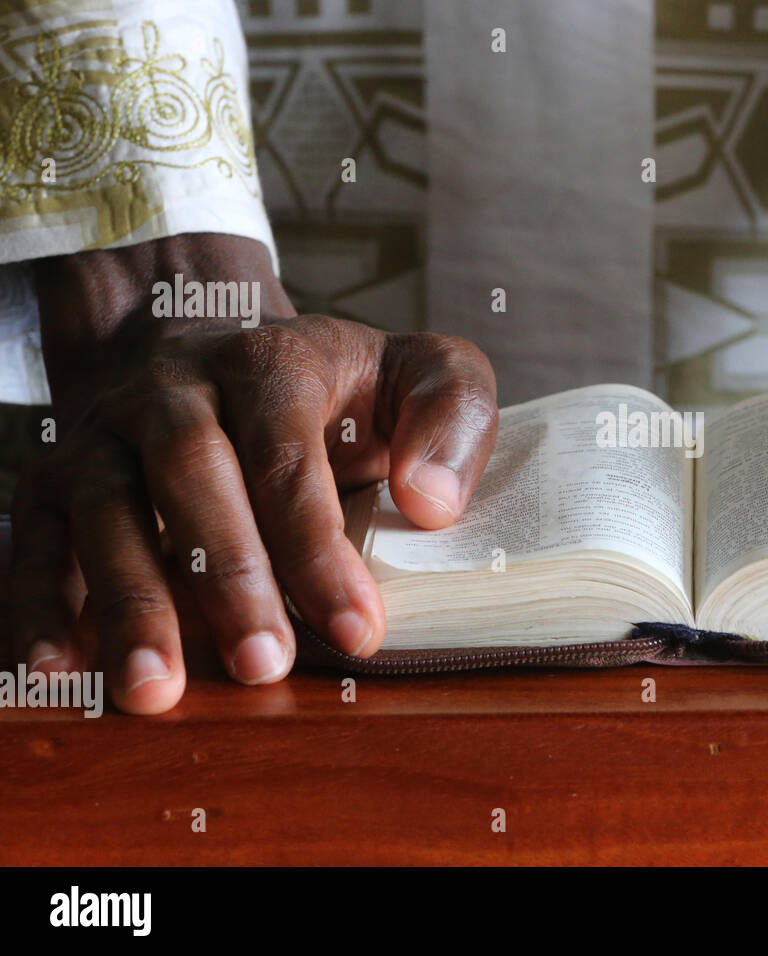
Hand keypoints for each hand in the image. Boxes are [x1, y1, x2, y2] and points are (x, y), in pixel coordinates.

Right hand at [10, 234, 497, 712]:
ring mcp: (104, 434)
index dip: (318, 547)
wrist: (215, 350)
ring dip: (129, 603)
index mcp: (270, 363)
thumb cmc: (338, 389)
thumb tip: (428, 501)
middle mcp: (174, 391)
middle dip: (227, 575)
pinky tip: (55, 673)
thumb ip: (450, 416)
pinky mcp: (53, 480)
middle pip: (190, 474)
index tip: (357, 630)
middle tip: (263, 666)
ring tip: (154, 690)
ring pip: (104, 510)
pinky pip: (31, 540)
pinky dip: (35, 606)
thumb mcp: (418, 374)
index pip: (288, 455)